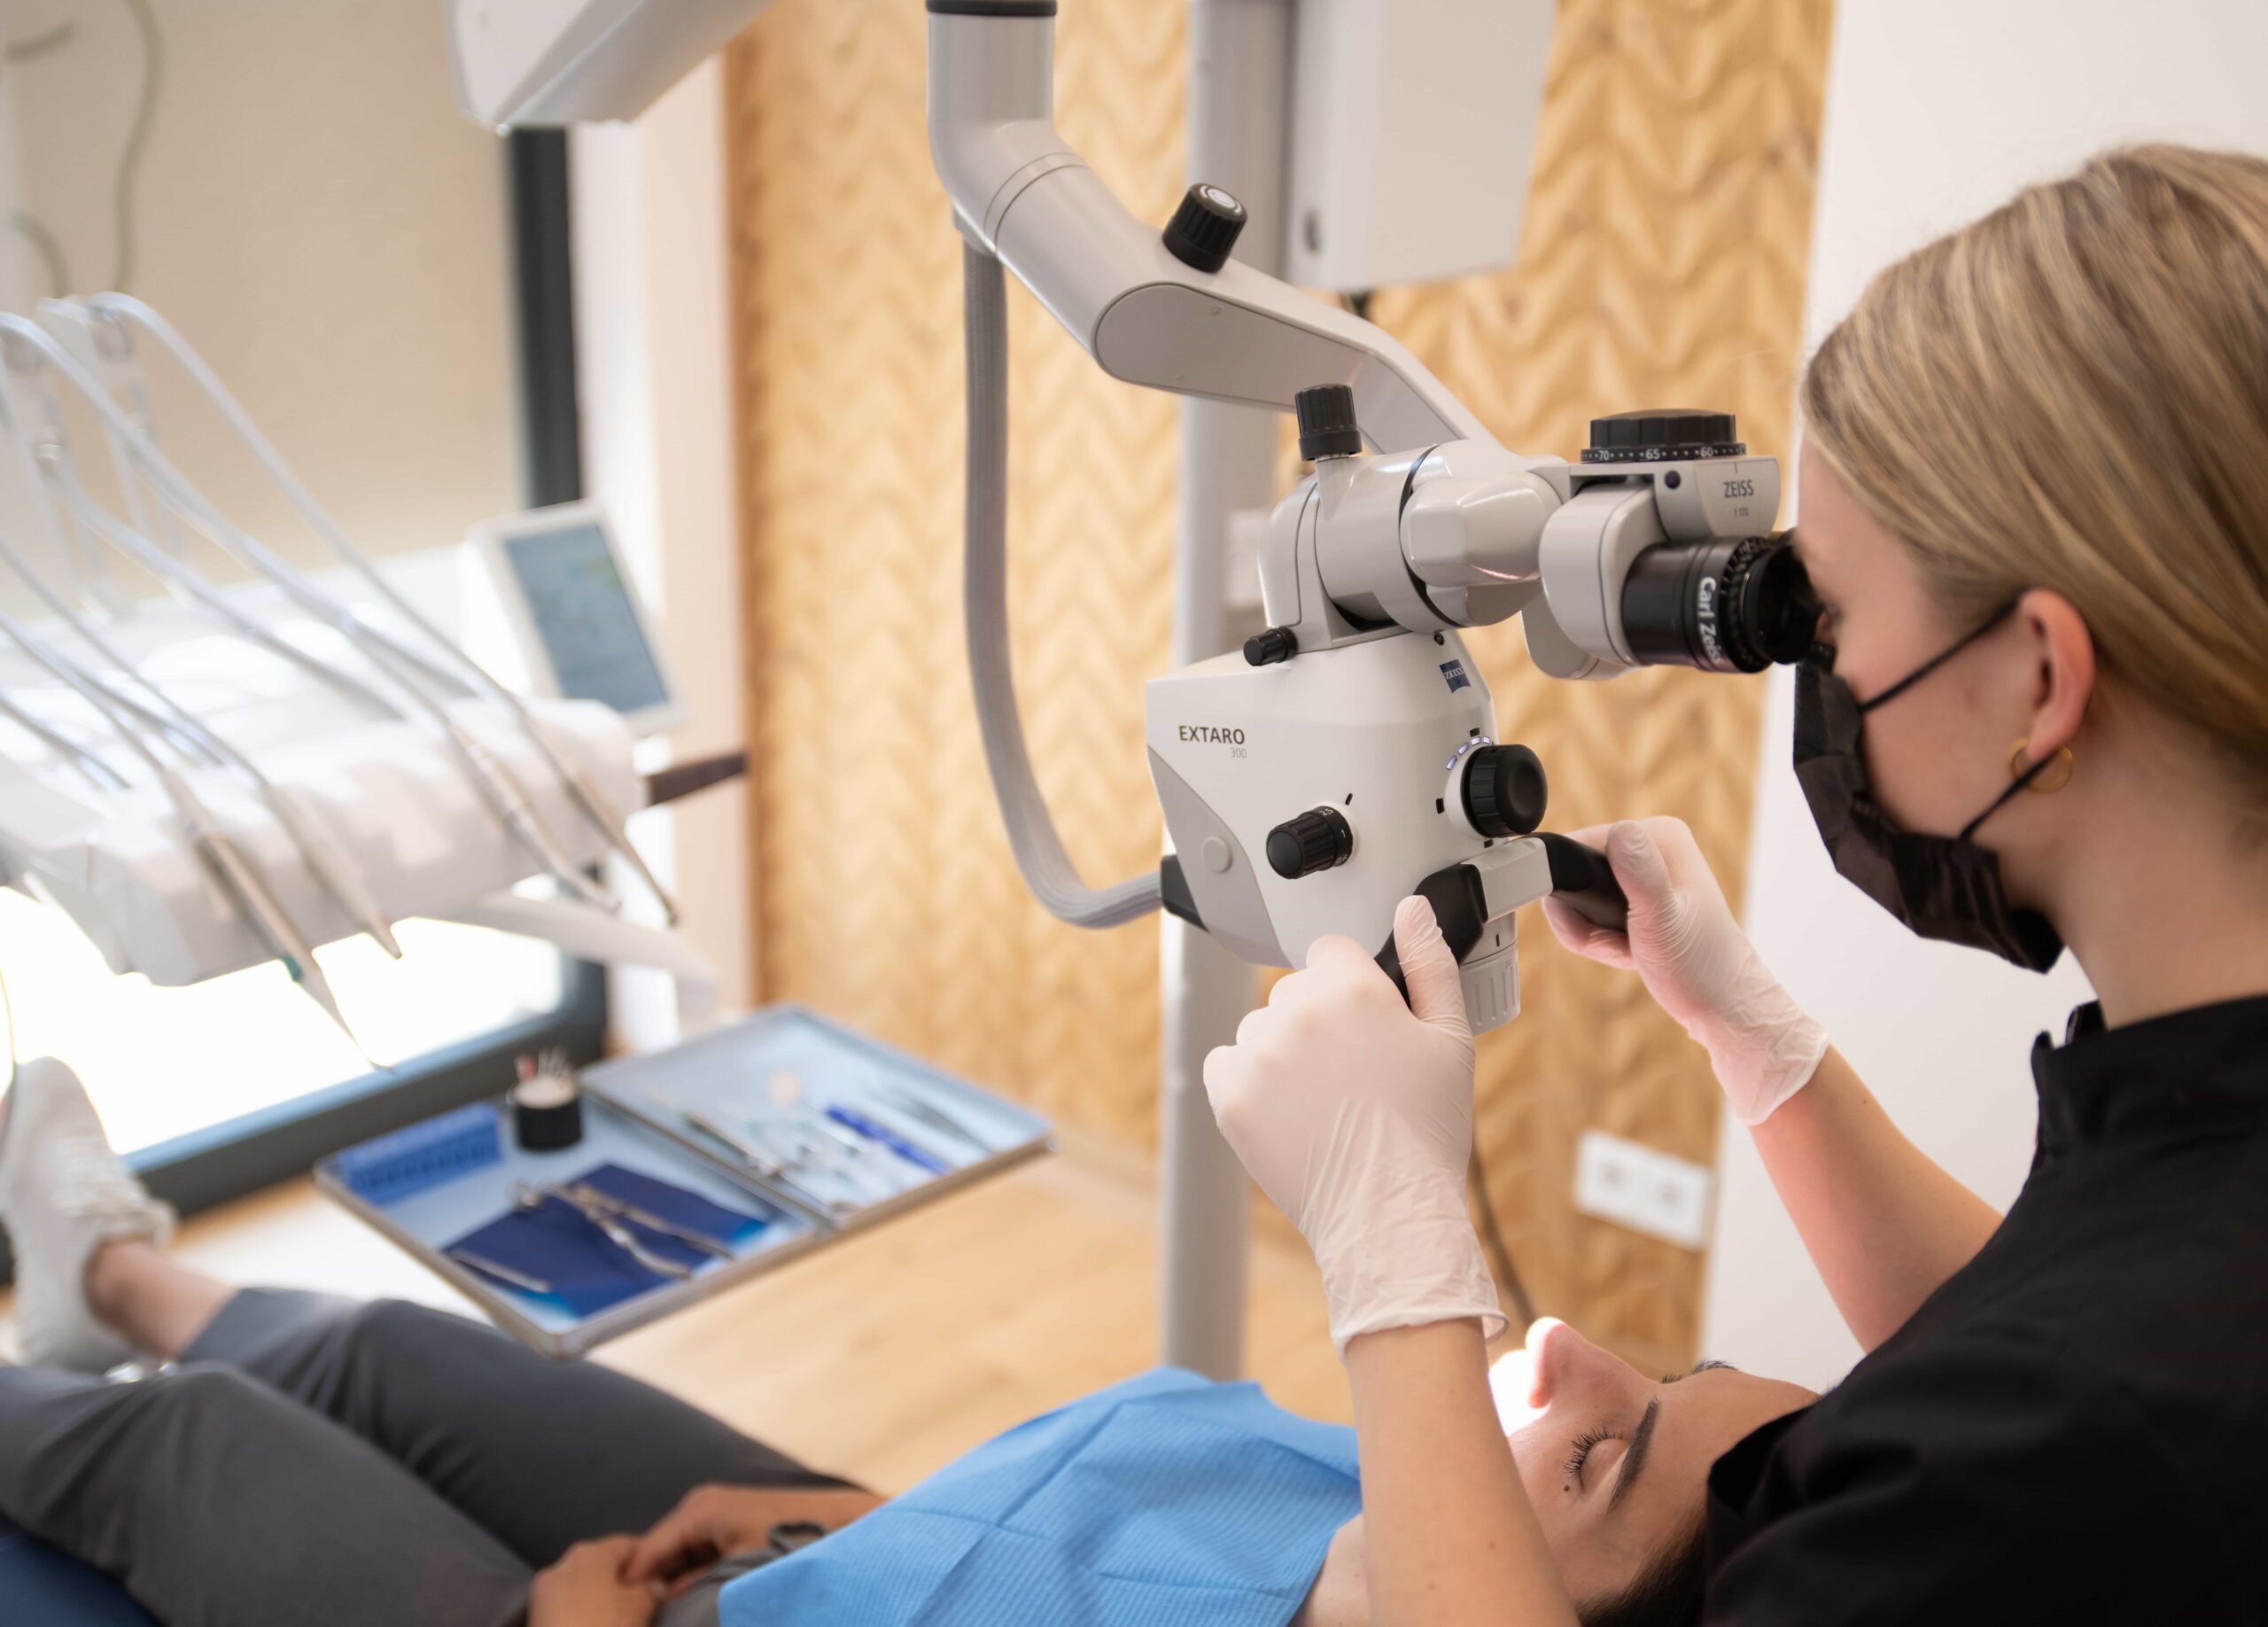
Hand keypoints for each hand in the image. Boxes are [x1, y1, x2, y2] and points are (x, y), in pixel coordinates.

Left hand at [528, 1537, 655, 1626]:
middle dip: (622, 1582)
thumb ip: (651, 1589)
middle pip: (601, 1567)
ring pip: (582, 1589)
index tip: (663, 1578)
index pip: (627, 1545)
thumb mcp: (641, 1607)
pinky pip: (566, 1609)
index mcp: (588, 1553)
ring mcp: (542, 1594)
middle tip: (644, 1602)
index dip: (648, 1560)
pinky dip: (582, 1615)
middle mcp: (561, 1565)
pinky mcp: (534, 1620)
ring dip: (601, 1600)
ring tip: (619, 1621)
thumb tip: (654, 1585)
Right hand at [624, 1484, 883, 1596]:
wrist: (840, 1525)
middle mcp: (699, 1505)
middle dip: (652, 1587)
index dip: (630, 1589)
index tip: (621, 1616)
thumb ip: (692, 1588)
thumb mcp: (734, 1573)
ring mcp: (714, 1512)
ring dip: (673, 1584)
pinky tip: (692, 1600)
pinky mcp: (729, 1522)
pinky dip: (691, 1576)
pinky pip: (697, 1553)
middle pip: (658, 1555)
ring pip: (677, 1556)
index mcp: (697, 1510)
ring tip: (668, 1615)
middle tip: (645, 1618)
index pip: (643, 1554)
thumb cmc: (788, 1546)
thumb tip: (662, 1604)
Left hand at [1204, 895, 1501, 1353]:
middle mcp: (1295, 1012)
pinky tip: (1286, 1110)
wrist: (1386, 1212)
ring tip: (1324, 1101)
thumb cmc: (1425, 1133)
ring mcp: (1257, 1054)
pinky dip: (1246, 1082)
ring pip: (1260, 1029)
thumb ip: (1430, 962)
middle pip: (1294, 991)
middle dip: (1319, 1020)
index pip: (1330, 951)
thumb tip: (1413, 909)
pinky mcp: (1227, 1095)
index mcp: (1349, 988)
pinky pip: (1223, 1063)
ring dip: (1282, 1052)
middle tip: (1354, 1073)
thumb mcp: (1451, 1038)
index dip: (1352, 988)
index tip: (1367, 1026)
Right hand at [1542, 817, 1826, 1124]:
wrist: (1721, 1003)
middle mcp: (1652, 843)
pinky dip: (1601, 937)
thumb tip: (1618, 830)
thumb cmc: (1698, 967)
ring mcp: (1645, 869)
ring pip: (1580, 895)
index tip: (1608, 925)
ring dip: (1592, 932)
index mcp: (1660, 836)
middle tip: (1620, 944)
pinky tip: (1629, 951)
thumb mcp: (1662, 918)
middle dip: (1585, 917)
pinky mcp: (1640, 892)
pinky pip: (1592, 910)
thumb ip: (1640, 872)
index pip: (1578, 844)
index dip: (1578, 890)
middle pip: (1576, 870)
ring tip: (1628, 950)